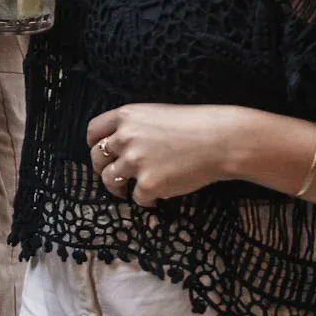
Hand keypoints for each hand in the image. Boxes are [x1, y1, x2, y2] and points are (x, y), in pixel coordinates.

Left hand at [87, 104, 246, 206]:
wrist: (221, 140)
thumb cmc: (196, 125)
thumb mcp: (157, 114)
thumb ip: (135, 126)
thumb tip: (120, 143)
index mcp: (126, 116)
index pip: (94, 131)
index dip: (94, 144)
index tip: (101, 154)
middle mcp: (124, 137)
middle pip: (97, 157)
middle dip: (102, 168)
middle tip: (114, 176)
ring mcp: (135, 161)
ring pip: (109, 179)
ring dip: (116, 188)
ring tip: (128, 191)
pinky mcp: (148, 184)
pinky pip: (136, 198)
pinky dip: (145, 200)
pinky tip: (157, 198)